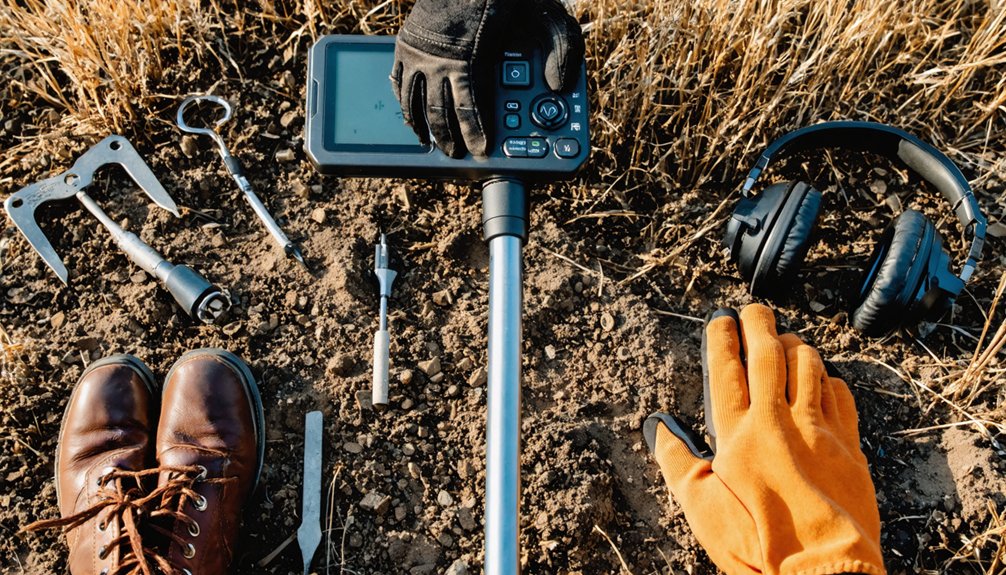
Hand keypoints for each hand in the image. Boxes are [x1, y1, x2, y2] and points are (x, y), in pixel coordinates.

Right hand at [391, 0, 583, 157]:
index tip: (481, 150)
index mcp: (470, 58)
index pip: (469, 108)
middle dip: (449, 137)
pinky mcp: (406, 44)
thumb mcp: (544, 14)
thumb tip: (559, 85)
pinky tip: (409, 112)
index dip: (474, 133)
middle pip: (439, 111)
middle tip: (456, 154)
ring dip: (423, 125)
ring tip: (430, 142)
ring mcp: (419, 53)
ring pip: (415, 102)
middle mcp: (439, 60)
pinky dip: (404, 101)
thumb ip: (560, 48)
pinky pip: (399, 81)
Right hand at [643, 304, 884, 574]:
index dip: (723, 338)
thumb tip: (657, 427)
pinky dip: (829, 378)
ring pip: (809, 366)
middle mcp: (779, 421)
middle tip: (754, 309)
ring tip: (787, 339)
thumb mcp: (700, 507)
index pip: (727, 369)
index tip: (721, 320)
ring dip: (796, 345)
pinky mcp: (849, 446)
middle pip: (769, 355)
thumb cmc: (757, 543)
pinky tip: (822, 379)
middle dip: (759, 324)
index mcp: (737, 433)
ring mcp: (818, 431)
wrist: (821, 570)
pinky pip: (841, 395)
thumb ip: (676, 460)